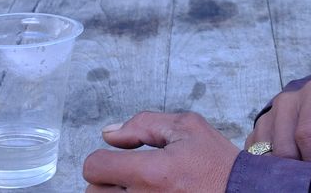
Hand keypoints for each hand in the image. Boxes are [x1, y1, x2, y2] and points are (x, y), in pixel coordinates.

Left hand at [83, 111, 239, 192]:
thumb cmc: (218, 163)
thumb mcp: (188, 128)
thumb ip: (144, 124)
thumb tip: (110, 134)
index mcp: (151, 172)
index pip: (94, 167)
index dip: (104, 157)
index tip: (120, 157)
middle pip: (93, 192)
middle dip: (108, 179)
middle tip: (131, 174)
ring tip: (139, 187)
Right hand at [246, 79, 310, 167]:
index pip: (307, 133)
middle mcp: (287, 100)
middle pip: (284, 148)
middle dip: (301, 169)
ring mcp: (269, 115)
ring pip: (266, 154)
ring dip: (285, 171)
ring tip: (305, 174)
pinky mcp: (257, 131)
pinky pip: (255, 157)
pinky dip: (270, 169)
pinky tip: (289, 171)